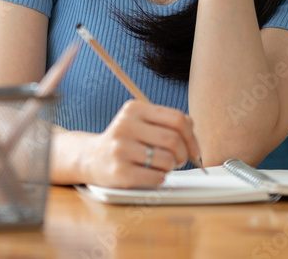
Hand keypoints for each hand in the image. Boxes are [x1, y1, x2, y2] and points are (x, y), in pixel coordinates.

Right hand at [81, 100, 201, 188]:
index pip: (176, 119)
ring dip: (170, 167)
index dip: (191, 136)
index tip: (194, 149)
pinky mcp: (120, 171)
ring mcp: (120, 149)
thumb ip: (167, 122)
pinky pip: (157, 177)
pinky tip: (150, 174)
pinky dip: (160, 178)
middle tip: (178, 160)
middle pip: (173, 140)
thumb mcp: (141, 122)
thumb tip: (192, 130)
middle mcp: (125, 126)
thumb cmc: (126, 141)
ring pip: (167, 160)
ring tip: (161, 166)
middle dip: (183, 154)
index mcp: (134, 109)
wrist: (93, 158)